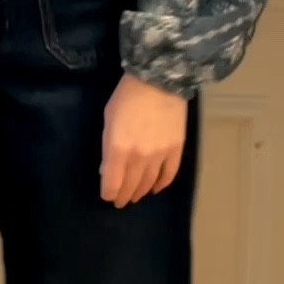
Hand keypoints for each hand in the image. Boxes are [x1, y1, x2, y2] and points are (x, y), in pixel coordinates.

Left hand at [101, 75, 186, 205]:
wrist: (159, 81)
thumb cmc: (127, 97)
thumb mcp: (108, 120)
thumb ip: (107, 147)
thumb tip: (107, 169)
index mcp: (118, 149)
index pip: (112, 184)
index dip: (108, 193)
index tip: (107, 195)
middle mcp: (138, 157)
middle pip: (130, 187)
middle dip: (123, 196)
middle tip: (120, 201)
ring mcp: (159, 156)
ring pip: (148, 184)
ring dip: (140, 192)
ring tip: (135, 196)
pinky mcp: (176, 151)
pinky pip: (168, 175)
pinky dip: (161, 185)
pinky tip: (156, 188)